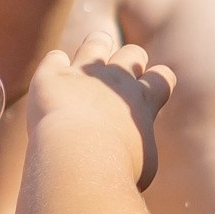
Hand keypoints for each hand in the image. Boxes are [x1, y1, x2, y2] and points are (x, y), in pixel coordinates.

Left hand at [27, 35, 175, 190]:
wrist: (81, 159)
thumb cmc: (117, 170)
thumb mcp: (143, 165)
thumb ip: (139, 144)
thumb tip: (132, 148)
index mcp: (142, 101)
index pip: (162, 77)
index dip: (156, 83)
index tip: (145, 97)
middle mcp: (116, 80)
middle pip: (132, 54)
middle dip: (128, 62)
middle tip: (116, 83)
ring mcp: (84, 74)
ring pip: (96, 42)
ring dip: (95, 48)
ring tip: (87, 66)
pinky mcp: (52, 75)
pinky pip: (55, 58)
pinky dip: (54, 68)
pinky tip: (51, 85)